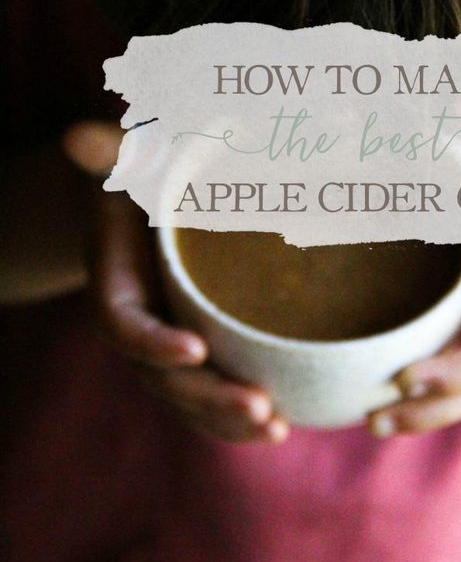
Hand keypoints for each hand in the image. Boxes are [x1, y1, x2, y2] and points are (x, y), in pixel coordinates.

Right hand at [62, 121, 288, 442]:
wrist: (150, 201)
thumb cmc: (144, 174)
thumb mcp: (131, 158)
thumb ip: (113, 152)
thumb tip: (78, 134)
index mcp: (114, 281)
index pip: (123, 324)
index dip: (153, 342)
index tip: (195, 348)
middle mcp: (137, 323)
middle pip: (162, 377)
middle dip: (209, 396)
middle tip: (262, 407)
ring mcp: (165, 345)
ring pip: (188, 398)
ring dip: (229, 420)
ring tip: (276, 428)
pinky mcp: (195, 352)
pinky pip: (209, 395)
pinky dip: (239, 417)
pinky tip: (282, 425)